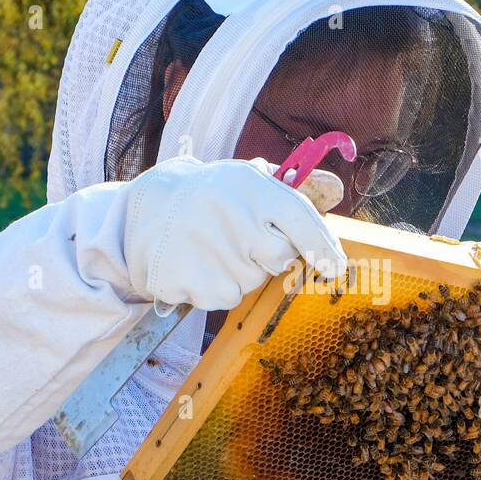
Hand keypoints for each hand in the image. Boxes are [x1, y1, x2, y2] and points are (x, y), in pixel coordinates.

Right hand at [122, 155, 346, 310]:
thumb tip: (336, 189)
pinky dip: (217, 288)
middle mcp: (232, 215)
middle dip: (271, 258)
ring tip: (213, 248)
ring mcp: (210, 249)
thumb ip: (289, 190)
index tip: (336, 269)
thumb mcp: (246, 181)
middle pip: (280, 258)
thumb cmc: (210, 197)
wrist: (143, 211)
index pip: (300, 218)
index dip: (322, 247)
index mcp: (250, 186)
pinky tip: (199, 265)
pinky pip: (225, 298)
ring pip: (252, 282)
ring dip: (241, 272)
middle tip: (244, 241)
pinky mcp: (189, 278)